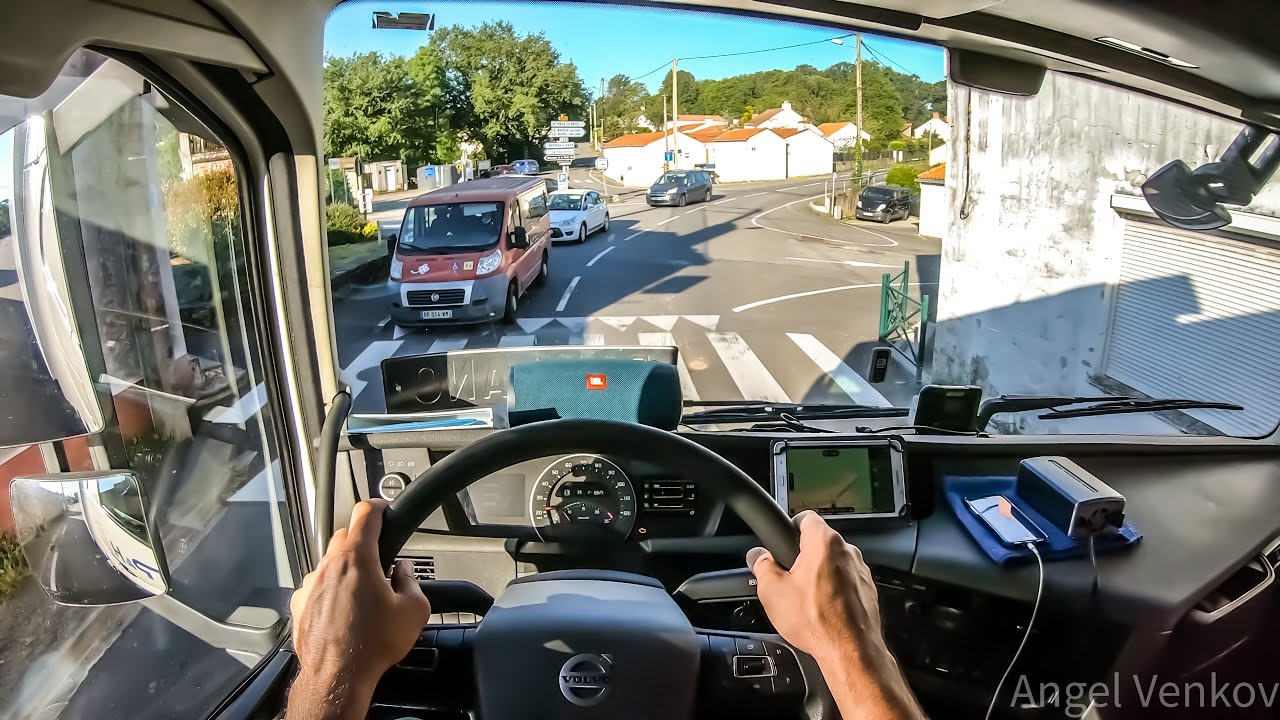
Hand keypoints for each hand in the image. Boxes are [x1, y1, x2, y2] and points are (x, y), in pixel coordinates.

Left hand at [287, 500, 431, 719]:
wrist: (338, 676)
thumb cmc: (372, 645)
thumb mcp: (413, 610)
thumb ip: (412, 580)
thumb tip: (404, 572)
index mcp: (358, 559)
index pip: (365, 514)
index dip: (378, 506)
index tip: (383, 508)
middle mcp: (329, 566)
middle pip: (345, 536)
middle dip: (363, 542)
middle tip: (379, 561)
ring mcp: (310, 584)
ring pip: (329, 562)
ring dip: (345, 569)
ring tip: (362, 594)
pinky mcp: (300, 604)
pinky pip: (316, 586)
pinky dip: (329, 591)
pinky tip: (343, 612)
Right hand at [747, 511, 881, 662]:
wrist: (849, 650)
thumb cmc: (816, 621)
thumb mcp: (772, 591)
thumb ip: (761, 565)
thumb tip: (757, 556)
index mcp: (823, 542)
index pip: (806, 517)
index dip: (791, 526)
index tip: (784, 539)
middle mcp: (847, 551)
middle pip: (820, 541)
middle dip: (804, 555)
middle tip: (789, 576)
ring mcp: (861, 570)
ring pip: (834, 562)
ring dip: (821, 573)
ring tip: (806, 597)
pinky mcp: (868, 589)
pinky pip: (847, 580)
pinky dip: (836, 589)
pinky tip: (823, 608)